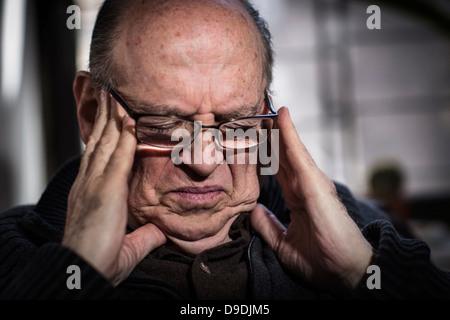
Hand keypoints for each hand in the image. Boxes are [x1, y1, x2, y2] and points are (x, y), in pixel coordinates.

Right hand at [62, 92, 165, 285]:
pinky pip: (118, 154)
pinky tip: (129, 116)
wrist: (82, 271)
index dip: (104, 133)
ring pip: (107, 140)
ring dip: (113, 115)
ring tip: (117, 93)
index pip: (98, 154)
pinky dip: (123, 133)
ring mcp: (95, 182)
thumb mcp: (127, 243)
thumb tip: (162, 230)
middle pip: (99, 140)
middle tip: (110, 93)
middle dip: (106, 116)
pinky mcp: (106, 188)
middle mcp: (89, 181)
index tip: (111, 116)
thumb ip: (145, 233)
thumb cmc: (100, 260)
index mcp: (91, 191)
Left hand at [251, 107, 372, 292]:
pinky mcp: (316, 183)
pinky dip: (289, 134)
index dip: (264, 153)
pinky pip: (298, 155)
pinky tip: (280, 117)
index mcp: (297, 198)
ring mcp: (312, 182)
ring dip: (276, 128)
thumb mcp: (284, 244)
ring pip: (289, 149)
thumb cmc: (321, 262)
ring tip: (262, 107)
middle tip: (253, 114)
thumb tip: (253, 211)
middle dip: (268, 135)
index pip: (278, 169)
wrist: (345, 274)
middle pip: (282, 155)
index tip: (250, 137)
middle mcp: (305, 186)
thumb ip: (268, 226)